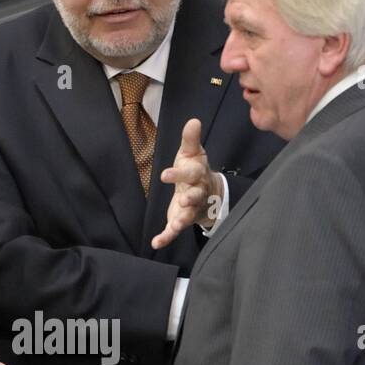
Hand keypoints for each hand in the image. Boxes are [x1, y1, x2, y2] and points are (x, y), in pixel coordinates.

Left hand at [151, 117, 224, 249]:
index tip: (165, 174)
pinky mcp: (182, 220)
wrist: (208, 193)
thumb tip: (193, 120)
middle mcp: (197, 194)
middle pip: (195, 196)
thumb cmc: (195, 170)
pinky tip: (156, 243)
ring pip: (188, 216)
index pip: (191, 174)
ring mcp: (190, 209)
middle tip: (184, 199)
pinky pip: (175, 232)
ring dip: (182, 220)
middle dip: (190, 198)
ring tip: (174, 225)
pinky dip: (166, 238)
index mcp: (197, 175)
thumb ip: (190, 140)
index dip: (179, 174)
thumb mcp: (192, 153)